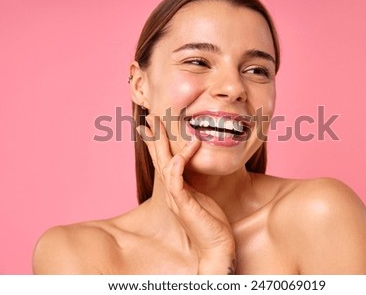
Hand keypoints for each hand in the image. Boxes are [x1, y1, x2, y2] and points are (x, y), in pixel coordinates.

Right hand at [142, 115, 235, 273]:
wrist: (216, 247)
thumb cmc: (211, 223)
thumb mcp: (203, 196)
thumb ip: (195, 182)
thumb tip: (197, 166)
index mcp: (177, 189)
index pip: (164, 160)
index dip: (158, 143)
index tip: (154, 124)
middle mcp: (172, 192)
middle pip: (159, 159)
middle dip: (154, 138)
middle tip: (149, 117)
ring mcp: (176, 199)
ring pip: (165, 167)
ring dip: (162, 146)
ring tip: (160, 126)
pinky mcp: (184, 206)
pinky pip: (177, 183)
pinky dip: (177, 168)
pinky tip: (178, 156)